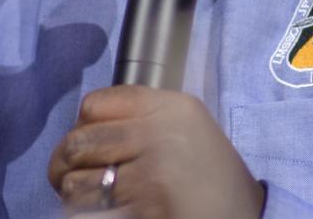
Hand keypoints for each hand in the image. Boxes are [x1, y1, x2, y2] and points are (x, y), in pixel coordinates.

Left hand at [48, 86, 264, 217]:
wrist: (248, 217)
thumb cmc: (213, 180)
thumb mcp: (188, 129)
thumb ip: (144, 118)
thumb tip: (82, 127)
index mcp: (170, 107)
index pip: (94, 103)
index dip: (81, 126)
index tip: (88, 146)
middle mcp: (161, 133)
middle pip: (79, 142)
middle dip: (64, 165)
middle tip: (67, 179)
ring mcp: (153, 172)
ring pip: (77, 183)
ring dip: (75, 198)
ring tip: (92, 201)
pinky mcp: (147, 206)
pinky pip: (89, 215)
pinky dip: (87, 217)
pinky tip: (105, 215)